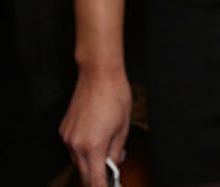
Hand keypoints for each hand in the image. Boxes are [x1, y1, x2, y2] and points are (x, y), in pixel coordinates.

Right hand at [60, 69, 130, 186]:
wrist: (98, 75)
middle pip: (84, 173)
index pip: (95, 179)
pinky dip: (84, 150)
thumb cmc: (115, 96)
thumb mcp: (123, 127)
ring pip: (78, 161)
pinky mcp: (64, 130)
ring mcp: (67, 137)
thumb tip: (114, 163)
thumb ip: (117, 150)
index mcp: (93, 146)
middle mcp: (76, 145)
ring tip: (107, 152)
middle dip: (97, 177)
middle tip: (111, 175)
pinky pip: (73, 148)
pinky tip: (96, 140)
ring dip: (91, 162)